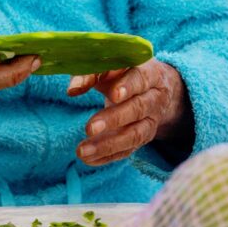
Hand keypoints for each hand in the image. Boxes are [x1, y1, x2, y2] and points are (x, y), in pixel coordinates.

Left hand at [67, 59, 192, 165]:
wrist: (154, 87)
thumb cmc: (124, 73)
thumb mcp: (111, 67)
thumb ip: (90, 73)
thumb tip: (73, 90)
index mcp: (148, 72)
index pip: (140, 78)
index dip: (128, 86)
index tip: (113, 95)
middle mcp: (154, 97)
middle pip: (138, 108)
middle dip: (114, 119)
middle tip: (90, 128)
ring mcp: (152, 120)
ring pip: (135, 134)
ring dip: (108, 145)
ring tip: (82, 151)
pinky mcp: (145, 137)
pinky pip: (129, 149)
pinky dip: (108, 156)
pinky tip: (88, 159)